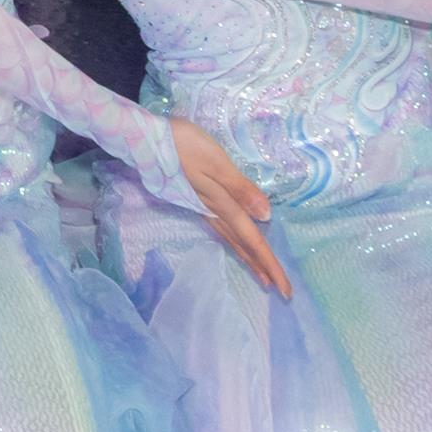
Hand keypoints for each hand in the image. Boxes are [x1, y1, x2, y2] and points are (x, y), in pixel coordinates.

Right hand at [164, 118, 291, 297]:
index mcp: (222, 205)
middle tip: (282, 293)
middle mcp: (214, 211)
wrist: (146, 139)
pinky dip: (234, 241)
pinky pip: (222, 229)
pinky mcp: (196, 199)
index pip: (252, 240)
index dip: (270, 263)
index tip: (285, 290)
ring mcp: (203, 207)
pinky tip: (235, 242)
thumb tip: (266, 215)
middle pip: (243, 244)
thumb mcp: (216, 162)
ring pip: (232, 239)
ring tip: (262, 275)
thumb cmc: (183, 145)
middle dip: (263, 267)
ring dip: (248, 258)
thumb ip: (240, 188)